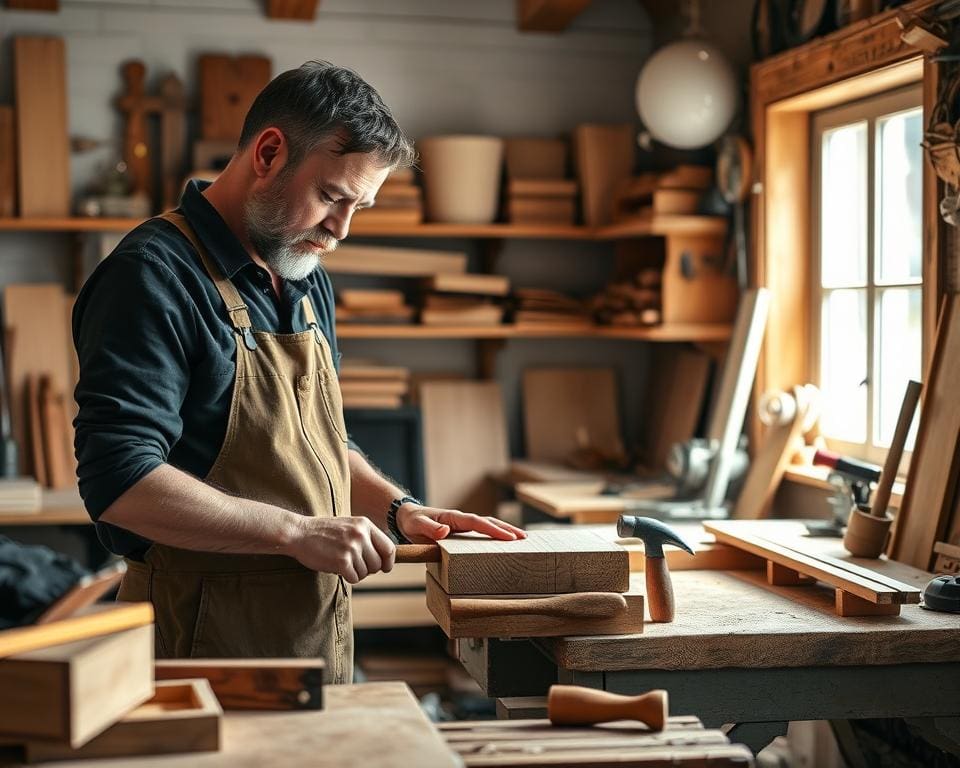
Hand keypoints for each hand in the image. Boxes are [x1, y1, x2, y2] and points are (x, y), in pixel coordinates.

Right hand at [288, 516, 394, 583]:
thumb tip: (384, 558)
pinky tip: (338, 568)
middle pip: (378, 563)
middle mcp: (361, 535)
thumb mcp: (349, 526)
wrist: (299, 533)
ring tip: (342, 563)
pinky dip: (348, 577)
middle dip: (369, 569)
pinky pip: (355, 578)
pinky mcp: (342, 561)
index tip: (385, 568)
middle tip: (354, 565)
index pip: (389, 547)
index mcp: (365, 524)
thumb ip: (366, 537)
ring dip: (356, 573)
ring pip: (366, 572)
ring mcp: (351, 547)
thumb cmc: (323, 532)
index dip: (389, 562)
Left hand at [396, 502, 525, 543]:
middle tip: (524, 538)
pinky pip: (482, 532)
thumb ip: (430, 528)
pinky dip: (495, 534)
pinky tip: (504, 542)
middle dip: (506, 529)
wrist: (407, 517)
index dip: (493, 530)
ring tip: (522, 539)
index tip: (509, 537)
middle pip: (488, 522)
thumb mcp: (416, 526)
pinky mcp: (462, 531)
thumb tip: (445, 531)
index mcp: (453, 517)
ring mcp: (463, 525)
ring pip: (488, 525)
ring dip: (504, 531)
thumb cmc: (412, 522)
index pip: (477, 522)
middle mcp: (461, 519)